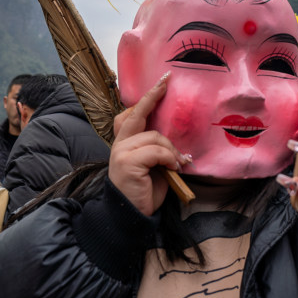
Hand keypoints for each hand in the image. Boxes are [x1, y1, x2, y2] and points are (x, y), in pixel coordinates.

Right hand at [109, 74, 190, 215]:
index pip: (131, 114)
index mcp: (124, 142)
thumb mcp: (152, 164)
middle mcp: (119, 144)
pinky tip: (173, 169)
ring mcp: (121, 152)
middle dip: (152, 96)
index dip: (147, 98)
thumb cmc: (145, 190)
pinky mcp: (128, 162)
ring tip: (178, 163)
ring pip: (155, 137)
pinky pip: (156, 151)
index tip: (162, 82)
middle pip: (137, 114)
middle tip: (166, 82)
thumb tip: (174, 136)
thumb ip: (156, 146)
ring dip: (171, 150)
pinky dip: (168, 158)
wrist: (133, 216)